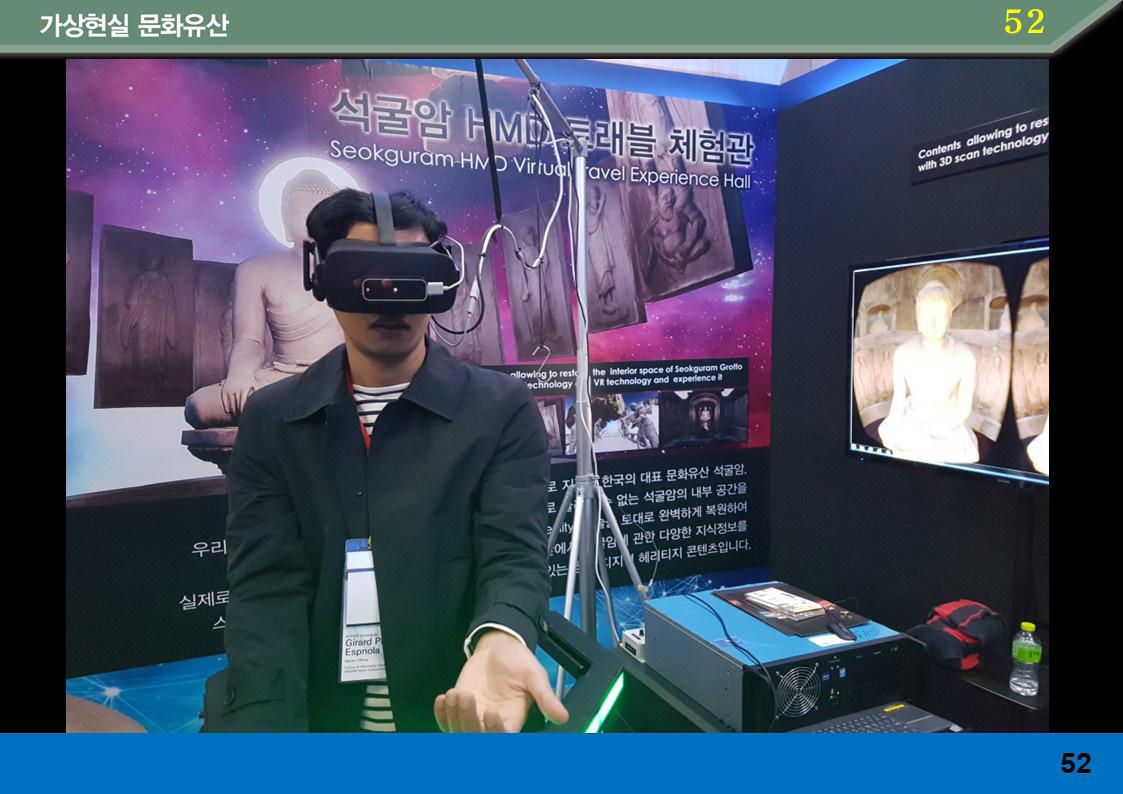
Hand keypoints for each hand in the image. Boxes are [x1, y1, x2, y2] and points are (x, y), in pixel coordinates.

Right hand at [221, 375, 256, 419]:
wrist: (239, 371)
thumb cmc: (249, 381)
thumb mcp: (254, 385)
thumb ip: (257, 393)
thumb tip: (262, 402)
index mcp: (244, 389)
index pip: (242, 403)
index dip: (243, 410)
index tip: (244, 416)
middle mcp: (236, 389)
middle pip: (236, 404)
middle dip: (237, 412)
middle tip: (239, 418)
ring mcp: (229, 389)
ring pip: (230, 403)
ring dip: (232, 410)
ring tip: (234, 416)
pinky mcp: (224, 389)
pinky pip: (224, 400)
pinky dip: (226, 406)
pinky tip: (228, 411)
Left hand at [434, 631, 568, 732]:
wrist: (499, 646)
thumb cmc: (519, 661)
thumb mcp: (535, 675)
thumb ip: (546, 697)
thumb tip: (563, 717)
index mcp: (512, 720)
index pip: (501, 738)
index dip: (494, 731)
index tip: (490, 710)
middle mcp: (491, 724)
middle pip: (475, 738)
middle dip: (467, 722)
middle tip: (466, 695)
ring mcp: (472, 717)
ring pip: (458, 732)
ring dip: (453, 716)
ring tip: (455, 692)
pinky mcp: (458, 708)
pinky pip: (446, 722)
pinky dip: (441, 714)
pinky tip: (444, 697)